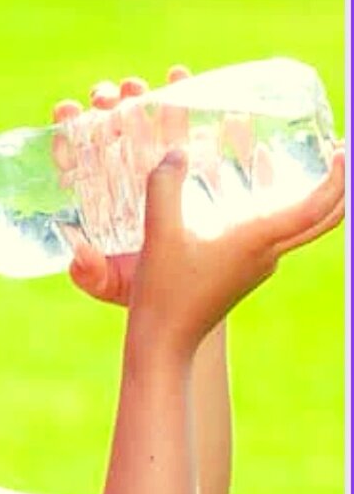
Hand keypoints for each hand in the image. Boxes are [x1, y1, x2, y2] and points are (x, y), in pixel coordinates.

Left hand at [52, 66, 190, 306]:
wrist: (190, 299)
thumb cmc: (143, 290)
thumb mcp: (112, 285)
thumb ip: (90, 274)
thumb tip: (76, 254)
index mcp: (102, 202)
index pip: (81, 162)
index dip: (70, 136)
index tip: (64, 110)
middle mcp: (129, 181)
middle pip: (115, 135)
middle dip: (109, 108)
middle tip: (107, 95)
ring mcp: (164, 171)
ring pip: (151, 126)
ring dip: (147, 100)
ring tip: (142, 84)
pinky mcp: (199, 169)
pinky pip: (195, 132)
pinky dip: (193, 106)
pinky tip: (187, 81)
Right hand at [130, 144, 345, 358]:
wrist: (162, 342)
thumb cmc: (164, 292)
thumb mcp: (159, 234)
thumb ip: (165, 188)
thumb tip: (177, 154)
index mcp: (258, 243)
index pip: (317, 209)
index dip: (338, 179)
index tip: (343, 151)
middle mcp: (266, 256)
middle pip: (322, 220)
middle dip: (339, 187)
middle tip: (338, 153)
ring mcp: (256, 269)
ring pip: (296, 227)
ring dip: (304, 195)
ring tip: (291, 162)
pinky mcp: (241, 275)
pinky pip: (271, 237)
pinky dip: (275, 211)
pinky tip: (248, 200)